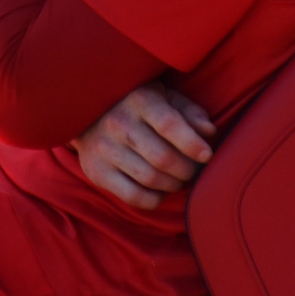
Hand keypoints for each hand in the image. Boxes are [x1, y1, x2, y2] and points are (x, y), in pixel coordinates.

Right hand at [71, 83, 217, 209]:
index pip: (169, 125)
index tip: (207, 155)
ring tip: (179, 179)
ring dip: (174, 185)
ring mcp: (104, 149)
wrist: (85, 110)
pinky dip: (155, 199)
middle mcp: (118, 123)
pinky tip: (160, 190)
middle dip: (187, 169)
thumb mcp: (163, 97)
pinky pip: (133, 196)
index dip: (192, 143)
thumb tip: (209, 131)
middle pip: (163, 158)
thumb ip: (188, 112)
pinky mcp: (96, 171)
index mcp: (139, 100)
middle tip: (194, 169)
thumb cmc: (137, 104)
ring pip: (151, 179)